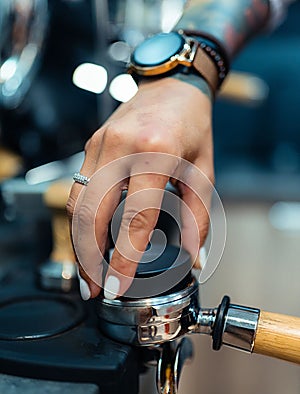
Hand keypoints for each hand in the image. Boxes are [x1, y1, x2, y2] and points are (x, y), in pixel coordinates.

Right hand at [67, 77, 213, 299]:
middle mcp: (121, 148)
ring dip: (78, 242)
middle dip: (89, 258)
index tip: (116, 285)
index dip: (123, 258)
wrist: (171, 85)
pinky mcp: (90, 146)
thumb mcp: (203, 171)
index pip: (134, 217)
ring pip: (77, 204)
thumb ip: (197, 217)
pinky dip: (79, 220)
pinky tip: (86, 239)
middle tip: (93, 288)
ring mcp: (100, 145)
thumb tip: (192, 256)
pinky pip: (78, 189)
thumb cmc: (192, 125)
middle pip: (93, 215)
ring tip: (87, 271)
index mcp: (156, 153)